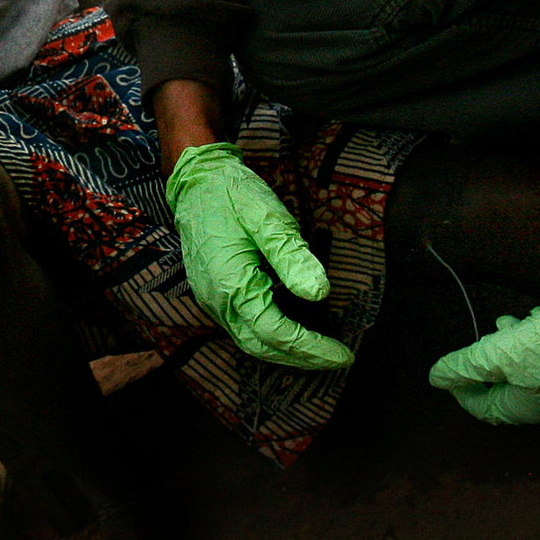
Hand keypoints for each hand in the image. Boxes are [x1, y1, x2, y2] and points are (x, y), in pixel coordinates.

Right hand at [166, 142, 352, 369]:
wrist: (197, 180)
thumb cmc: (234, 195)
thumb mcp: (268, 218)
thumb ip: (292, 257)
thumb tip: (319, 293)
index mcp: (232, 283)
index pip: (276, 332)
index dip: (311, 347)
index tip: (342, 354)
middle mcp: (217, 300)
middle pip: (262, 346)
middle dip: (302, 358)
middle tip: (336, 359)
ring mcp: (212, 299)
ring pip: (250, 341)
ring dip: (285, 351)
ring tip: (319, 351)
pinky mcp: (213, 294)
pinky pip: (242, 327)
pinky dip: (270, 337)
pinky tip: (292, 329)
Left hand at [427, 298, 539, 423]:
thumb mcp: (498, 353)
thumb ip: (465, 366)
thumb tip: (437, 378)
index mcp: (524, 410)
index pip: (483, 409)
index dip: (462, 390)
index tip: (452, 372)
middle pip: (508, 387)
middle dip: (491, 360)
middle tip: (486, 337)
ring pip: (531, 369)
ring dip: (516, 345)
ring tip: (511, 322)